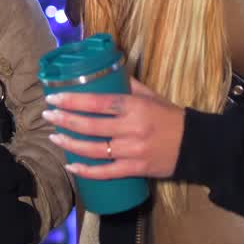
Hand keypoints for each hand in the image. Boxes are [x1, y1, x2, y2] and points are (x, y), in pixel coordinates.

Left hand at [44, 78, 184, 179]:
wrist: (196, 145)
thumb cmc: (170, 117)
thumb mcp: (151, 95)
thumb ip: (128, 85)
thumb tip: (107, 70)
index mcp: (134, 107)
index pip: (97, 102)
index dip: (72, 100)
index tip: (53, 98)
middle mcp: (131, 129)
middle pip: (90, 126)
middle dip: (64, 120)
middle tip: (47, 114)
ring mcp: (132, 151)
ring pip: (94, 150)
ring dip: (70, 144)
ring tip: (54, 137)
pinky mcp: (135, 169)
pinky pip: (106, 173)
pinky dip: (87, 171)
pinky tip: (71, 166)